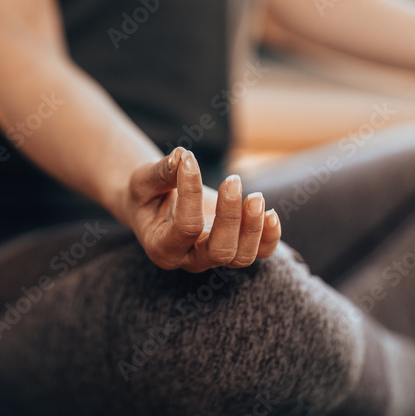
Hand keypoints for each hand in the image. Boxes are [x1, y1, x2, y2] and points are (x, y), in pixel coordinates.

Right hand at [122, 147, 281, 271]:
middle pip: (220, 251)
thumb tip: (182, 156)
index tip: (189, 159)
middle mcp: (189, 259)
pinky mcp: (233, 247)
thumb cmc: (146, 194)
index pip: (186, 227)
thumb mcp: (143, 181)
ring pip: (242, 257)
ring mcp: (213, 257)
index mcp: (162, 248)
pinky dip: (269, 237)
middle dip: (231, 216)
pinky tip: (271, 213)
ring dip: (254, 228)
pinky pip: (260, 253)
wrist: (155, 205)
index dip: (191, 192)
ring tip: (256, 196)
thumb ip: (160, 172)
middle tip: (233, 180)